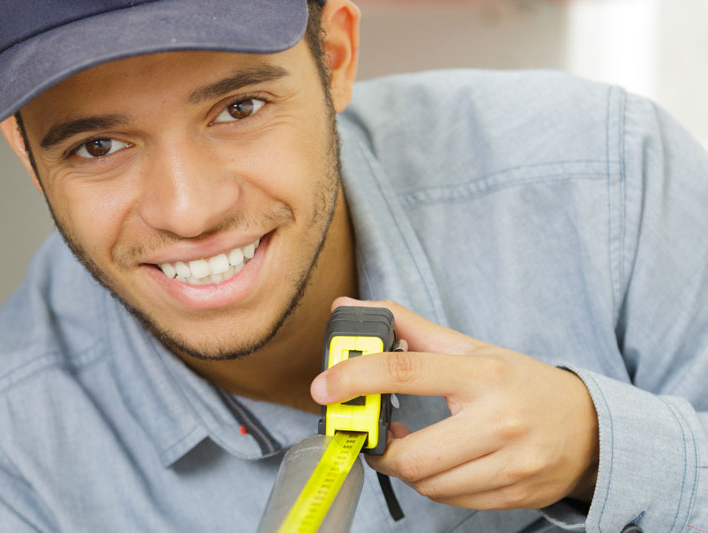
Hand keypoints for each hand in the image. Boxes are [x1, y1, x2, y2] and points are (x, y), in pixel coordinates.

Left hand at [310, 297, 598, 509]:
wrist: (589, 427)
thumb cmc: (521, 383)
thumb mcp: (470, 348)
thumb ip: (410, 327)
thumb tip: (351, 307)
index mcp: (481, 375)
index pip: (405, 371)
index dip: (355, 378)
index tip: (324, 388)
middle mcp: (498, 421)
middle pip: (411, 454)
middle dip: (380, 448)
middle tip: (375, 433)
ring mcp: (509, 464)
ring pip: (427, 483)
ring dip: (407, 467)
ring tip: (414, 443)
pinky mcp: (514, 495)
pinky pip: (451, 500)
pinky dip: (434, 483)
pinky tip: (442, 462)